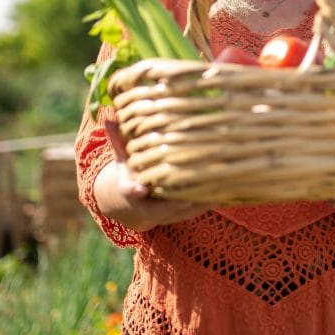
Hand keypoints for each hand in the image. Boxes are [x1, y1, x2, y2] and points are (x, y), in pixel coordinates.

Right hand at [93, 121, 215, 230]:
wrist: (134, 207)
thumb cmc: (130, 175)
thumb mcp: (121, 160)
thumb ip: (118, 141)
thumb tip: (109, 118)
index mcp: (130, 190)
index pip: (130, 191)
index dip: (134, 190)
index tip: (139, 188)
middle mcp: (146, 207)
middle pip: (162, 205)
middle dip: (178, 197)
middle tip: (195, 180)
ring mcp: (164, 215)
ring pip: (183, 210)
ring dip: (200, 199)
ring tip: (217, 183)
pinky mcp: (179, 216)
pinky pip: (195, 211)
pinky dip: (208, 202)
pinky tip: (225, 190)